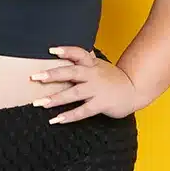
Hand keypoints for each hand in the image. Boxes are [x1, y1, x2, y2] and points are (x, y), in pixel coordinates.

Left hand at [29, 46, 143, 124]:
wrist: (134, 90)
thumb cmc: (113, 78)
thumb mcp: (99, 66)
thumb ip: (85, 60)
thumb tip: (70, 52)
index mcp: (91, 64)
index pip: (78, 53)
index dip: (66, 51)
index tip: (51, 50)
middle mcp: (93, 75)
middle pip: (71, 72)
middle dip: (52, 75)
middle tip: (35, 77)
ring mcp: (97, 90)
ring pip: (74, 93)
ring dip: (56, 98)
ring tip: (40, 103)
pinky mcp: (101, 104)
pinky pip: (83, 111)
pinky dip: (69, 116)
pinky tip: (56, 120)